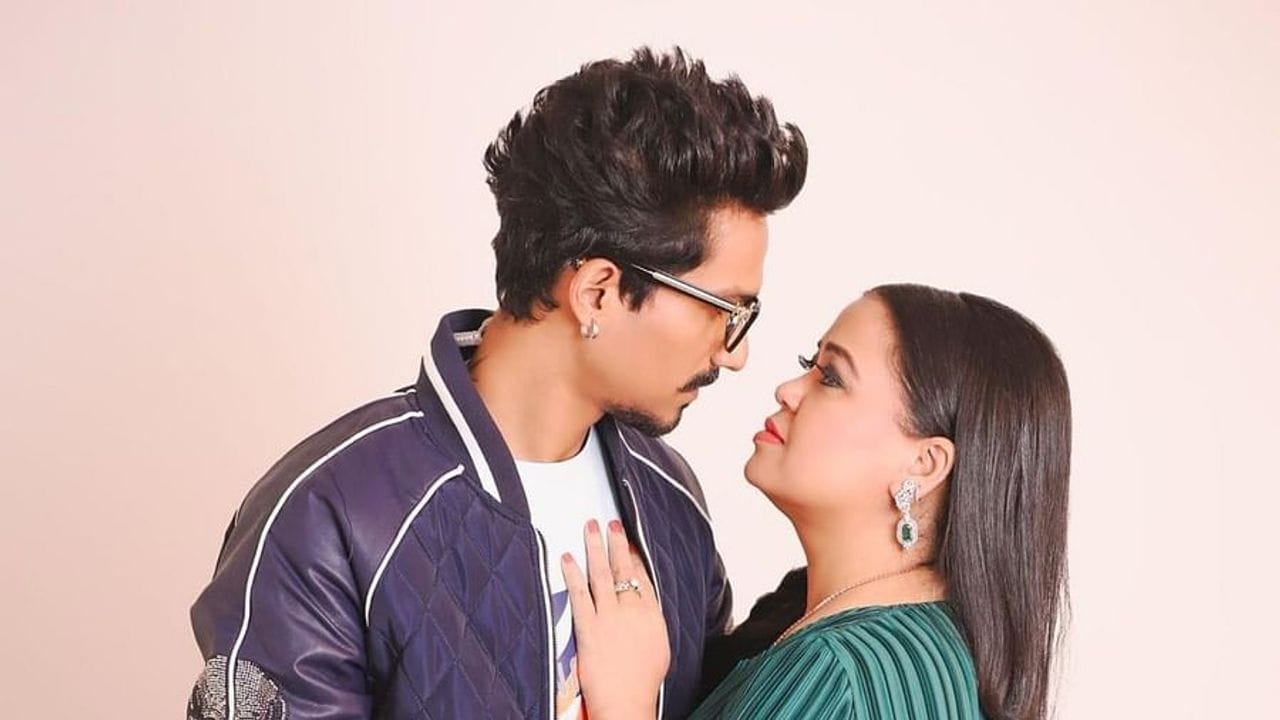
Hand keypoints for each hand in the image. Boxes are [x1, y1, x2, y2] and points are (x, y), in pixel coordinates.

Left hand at [562, 519, 669, 719]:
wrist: (627, 702)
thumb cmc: (642, 683)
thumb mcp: (658, 648)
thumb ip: (649, 624)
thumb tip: (644, 611)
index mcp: (651, 616)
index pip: (642, 577)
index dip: (634, 556)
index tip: (628, 541)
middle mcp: (632, 611)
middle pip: (623, 568)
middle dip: (617, 542)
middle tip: (611, 523)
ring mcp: (609, 617)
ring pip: (602, 574)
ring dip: (595, 548)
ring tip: (590, 528)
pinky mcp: (588, 627)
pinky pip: (579, 593)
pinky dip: (573, 573)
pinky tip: (568, 558)